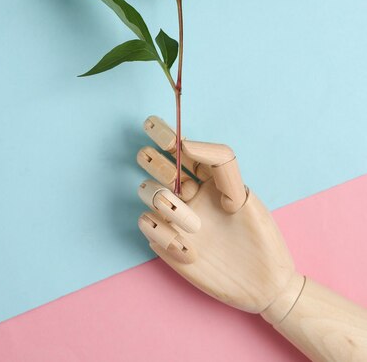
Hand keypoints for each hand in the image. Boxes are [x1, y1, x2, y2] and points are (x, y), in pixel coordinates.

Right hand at [137, 116, 304, 321]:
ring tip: (195, 225)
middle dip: (154, 162)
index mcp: (206, 177)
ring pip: (145, 192)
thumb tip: (186, 142)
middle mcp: (186, 193)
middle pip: (154, 165)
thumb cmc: (258, 236)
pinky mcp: (166, 243)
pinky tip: (191, 251)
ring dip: (165, 204)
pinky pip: (147, 225)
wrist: (263, 284)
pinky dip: (165, 236)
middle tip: (172, 176)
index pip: (179, 149)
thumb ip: (218, 161)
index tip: (152, 124)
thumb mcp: (242, 193)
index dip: (163, 133)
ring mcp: (174, 218)